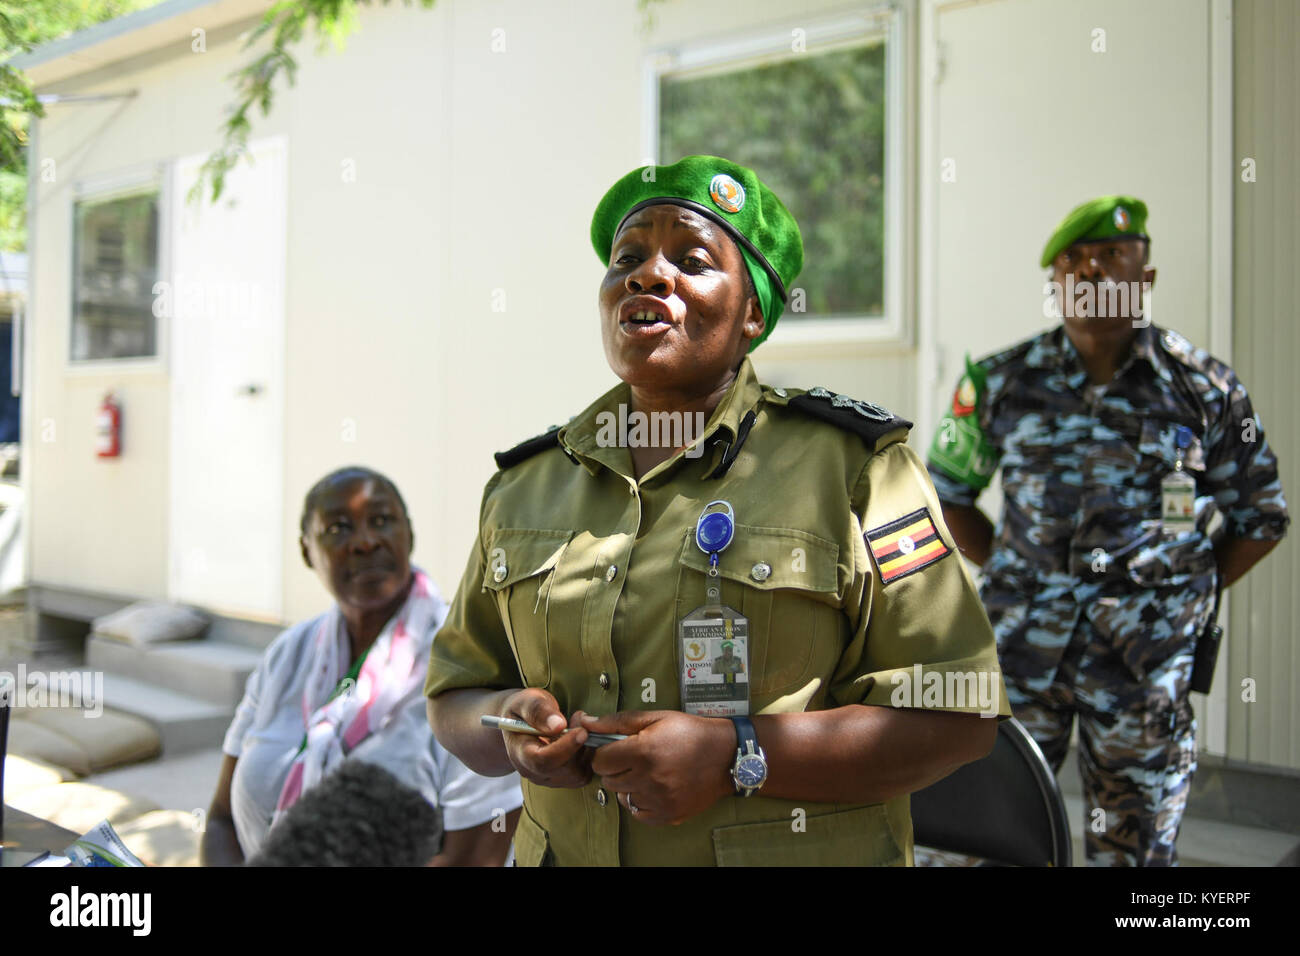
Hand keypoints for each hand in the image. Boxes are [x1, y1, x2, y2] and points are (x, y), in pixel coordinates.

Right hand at [497, 689, 591, 788]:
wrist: (522, 721)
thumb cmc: (524, 710)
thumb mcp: (527, 701)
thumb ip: (538, 711)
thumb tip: (558, 725)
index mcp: (519, 753)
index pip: (542, 761)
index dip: (565, 748)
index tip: (581, 731)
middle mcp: (532, 771)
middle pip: (564, 770)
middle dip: (579, 745)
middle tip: (580, 718)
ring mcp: (548, 778)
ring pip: (577, 774)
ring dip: (585, 749)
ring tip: (578, 725)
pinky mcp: (564, 778)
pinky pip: (584, 773)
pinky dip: (588, 756)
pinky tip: (581, 738)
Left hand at [582, 711, 735, 825]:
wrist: (726, 755)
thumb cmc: (690, 732)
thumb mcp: (655, 718)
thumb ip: (617, 722)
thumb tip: (586, 722)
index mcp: (644, 751)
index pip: (601, 761)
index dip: (605, 753)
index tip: (615, 750)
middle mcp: (650, 778)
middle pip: (608, 780)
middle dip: (615, 769)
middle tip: (632, 760)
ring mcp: (659, 799)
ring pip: (622, 797)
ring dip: (628, 786)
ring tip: (646, 772)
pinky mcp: (668, 814)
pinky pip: (638, 813)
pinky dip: (640, 802)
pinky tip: (652, 787)